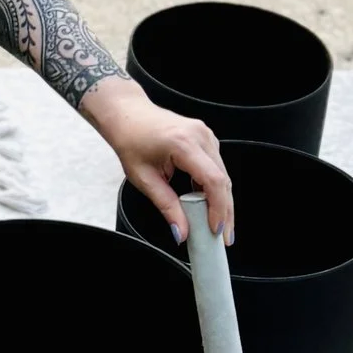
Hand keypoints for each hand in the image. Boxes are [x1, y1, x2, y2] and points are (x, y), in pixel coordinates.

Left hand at [79, 77, 233, 246]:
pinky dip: (215, 188)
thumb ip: (166, 206)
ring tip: (217, 226)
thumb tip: (181, 231)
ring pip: (223, 175)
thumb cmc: (131, 140)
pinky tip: (210, 206)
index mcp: (183, 144)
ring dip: (222, 202)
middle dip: (225, 212)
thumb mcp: (143, 179)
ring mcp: (206, 135)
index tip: (216, 230)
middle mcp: (200, 136)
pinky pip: (217, 167)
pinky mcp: (206, 138)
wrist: (127, 114)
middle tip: (223, 238)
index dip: (218, 208)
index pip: (213, 180)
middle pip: (223, 180)